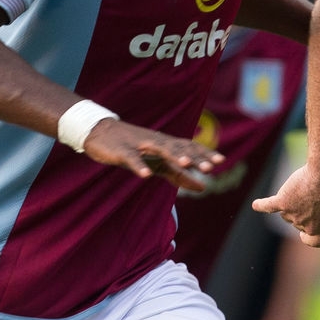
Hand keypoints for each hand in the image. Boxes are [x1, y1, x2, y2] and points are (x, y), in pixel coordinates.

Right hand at [82, 118, 222, 191]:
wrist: (100, 132)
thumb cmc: (132, 148)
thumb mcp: (157, 163)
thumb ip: (179, 175)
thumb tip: (203, 187)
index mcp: (164, 144)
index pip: (188, 147)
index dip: (203, 154)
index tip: (220, 161)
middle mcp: (156, 142)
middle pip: (178, 148)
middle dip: (194, 157)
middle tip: (209, 167)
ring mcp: (139, 145)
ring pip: (159, 149)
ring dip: (173, 156)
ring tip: (186, 165)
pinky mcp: (122, 151)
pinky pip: (132, 159)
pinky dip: (139, 166)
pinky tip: (146, 176)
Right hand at [253, 162, 319, 246]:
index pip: (315, 242)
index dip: (311, 237)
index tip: (305, 234)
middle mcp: (309, 226)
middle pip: (300, 223)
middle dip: (303, 213)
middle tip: (310, 198)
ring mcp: (294, 215)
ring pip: (287, 212)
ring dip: (291, 203)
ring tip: (302, 185)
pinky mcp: (283, 202)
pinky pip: (268, 206)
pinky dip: (261, 205)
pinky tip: (256, 205)